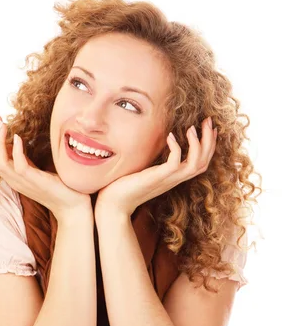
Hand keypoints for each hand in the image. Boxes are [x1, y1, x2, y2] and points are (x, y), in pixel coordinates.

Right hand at [0, 115, 91, 220]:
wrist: (72, 207)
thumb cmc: (58, 187)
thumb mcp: (36, 170)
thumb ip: (24, 159)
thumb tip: (16, 141)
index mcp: (13, 177)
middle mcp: (14, 180)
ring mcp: (23, 182)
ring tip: (2, 124)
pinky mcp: (34, 182)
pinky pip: (19, 166)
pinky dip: (16, 150)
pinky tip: (19, 137)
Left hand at [95, 117, 217, 217]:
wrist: (115, 203)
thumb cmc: (127, 185)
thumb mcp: (146, 169)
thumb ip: (156, 160)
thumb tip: (157, 142)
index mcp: (175, 176)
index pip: (202, 162)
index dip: (209, 145)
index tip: (210, 128)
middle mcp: (175, 179)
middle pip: (204, 162)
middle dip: (210, 141)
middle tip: (209, 121)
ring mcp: (168, 180)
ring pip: (196, 164)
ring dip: (198, 144)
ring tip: (193, 128)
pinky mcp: (157, 178)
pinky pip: (174, 164)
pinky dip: (176, 148)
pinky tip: (170, 136)